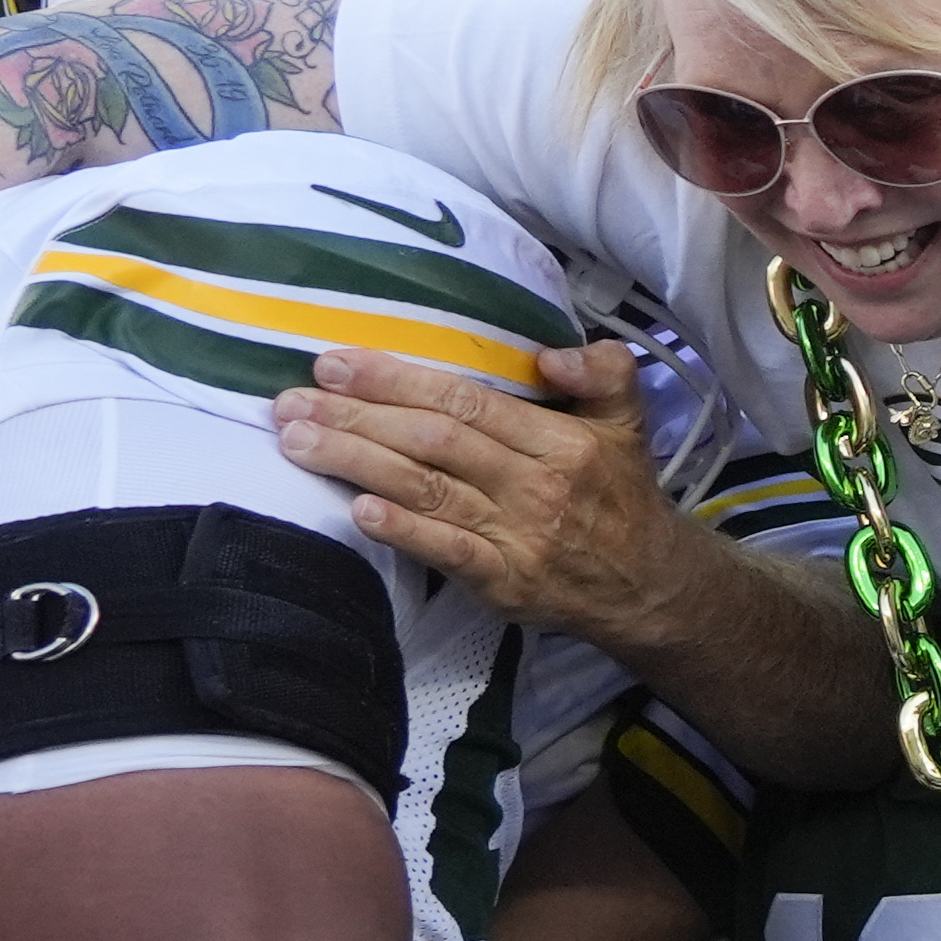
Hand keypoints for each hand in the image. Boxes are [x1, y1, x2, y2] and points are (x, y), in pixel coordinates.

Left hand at [269, 339, 697, 634]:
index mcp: (562, 440)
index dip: (397, 380)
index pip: (467, 400)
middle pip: (434, 440)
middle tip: (293, 400)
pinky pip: (445, 550)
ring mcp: (518, 536)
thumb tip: (549, 355)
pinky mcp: (503, 581)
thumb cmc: (620, 494)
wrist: (647, 584)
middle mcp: (537, 484)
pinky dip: (400, 529)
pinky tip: (356, 510)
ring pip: (426, 489)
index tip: (337, 363)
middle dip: (357, 416)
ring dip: (356, 463)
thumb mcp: (629, 422)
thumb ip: (603, 372)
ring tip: (296, 441)